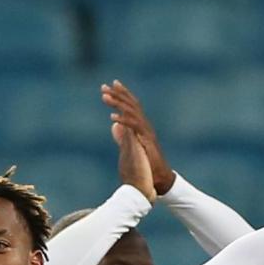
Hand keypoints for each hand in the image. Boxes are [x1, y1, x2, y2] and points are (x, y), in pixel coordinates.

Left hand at [102, 80, 174, 194]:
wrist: (159, 179)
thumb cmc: (147, 165)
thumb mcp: (131, 147)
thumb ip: (123, 136)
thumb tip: (114, 126)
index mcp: (140, 126)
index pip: (131, 106)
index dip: (122, 94)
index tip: (110, 85)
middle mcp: (145, 126)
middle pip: (131, 104)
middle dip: (118, 94)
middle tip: (104, 86)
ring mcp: (147, 132)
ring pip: (132, 112)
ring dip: (117, 103)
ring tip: (105, 97)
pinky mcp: (147, 140)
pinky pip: (134, 127)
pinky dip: (123, 121)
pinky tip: (112, 118)